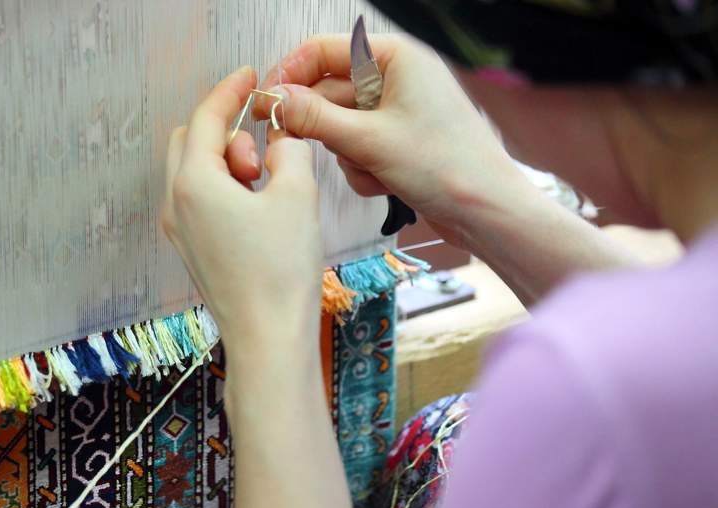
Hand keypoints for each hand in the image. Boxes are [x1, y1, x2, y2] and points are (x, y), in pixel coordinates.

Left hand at [162, 66, 322, 361]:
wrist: (268, 339)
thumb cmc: (281, 270)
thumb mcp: (297, 194)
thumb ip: (289, 149)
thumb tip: (281, 137)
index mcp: (193, 182)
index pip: (205, 118)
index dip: (230, 91)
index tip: (250, 78)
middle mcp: (176, 204)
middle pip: (188, 142)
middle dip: (225, 133)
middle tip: (265, 153)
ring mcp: (180, 232)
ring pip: (193, 174)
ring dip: (226, 164)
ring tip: (267, 188)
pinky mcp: (192, 253)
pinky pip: (199, 203)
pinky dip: (223, 190)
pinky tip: (258, 209)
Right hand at [252, 34, 533, 247]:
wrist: (487, 212)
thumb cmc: (446, 166)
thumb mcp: (368, 140)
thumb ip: (314, 118)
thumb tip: (274, 100)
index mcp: (396, 57)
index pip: (324, 50)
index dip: (290, 74)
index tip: (266, 102)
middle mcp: (396, 78)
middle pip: (329, 91)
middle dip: (321, 125)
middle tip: (293, 144)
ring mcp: (398, 112)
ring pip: (340, 125)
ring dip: (345, 153)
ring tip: (371, 169)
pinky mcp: (398, 142)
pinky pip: (358, 148)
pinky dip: (362, 167)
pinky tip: (384, 183)